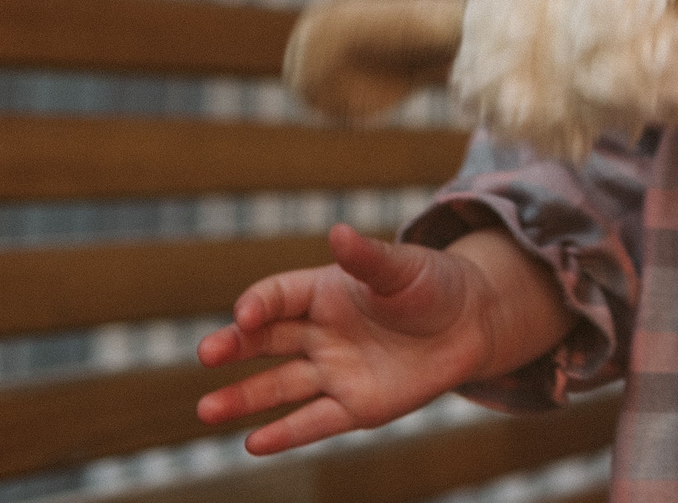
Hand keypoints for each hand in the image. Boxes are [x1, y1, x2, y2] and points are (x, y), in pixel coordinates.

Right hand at [195, 223, 554, 454]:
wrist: (471, 324)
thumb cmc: (433, 284)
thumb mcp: (404, 268)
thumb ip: (369, 258)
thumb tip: (338, 233)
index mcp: (325, 292)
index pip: (278, 296)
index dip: (259, 304)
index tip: (245, 314)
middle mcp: (320, 333)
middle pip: (267, 340)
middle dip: (235, 346)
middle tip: (207, 354)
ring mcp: (334, 371)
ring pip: (279, 386)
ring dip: (243, 398)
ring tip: (206, 410)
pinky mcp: (356, 406)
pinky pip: (314, 421)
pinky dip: (286, 434)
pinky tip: (253, 444)